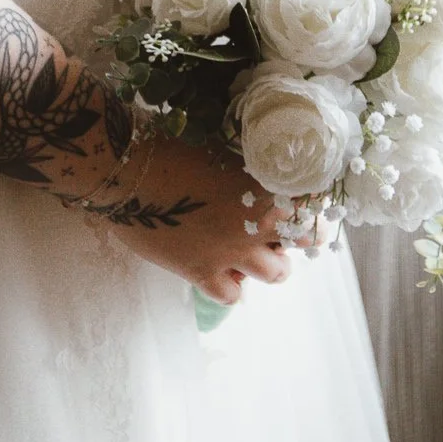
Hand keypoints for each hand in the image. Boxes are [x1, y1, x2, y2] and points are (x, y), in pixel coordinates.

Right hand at [93, 132, 292, 306]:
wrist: (130, 172)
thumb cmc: (173, 146)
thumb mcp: (220, 149)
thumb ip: (245, 168)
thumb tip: (257, 171)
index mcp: (265, 185)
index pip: (309, 201)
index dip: (311, 201)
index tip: (305, 198)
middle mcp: (257, 223)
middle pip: (302, 239)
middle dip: (296, 234)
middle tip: (279, 225)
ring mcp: (231, 252)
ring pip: (275, 273)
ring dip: (271, 262)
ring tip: (255, 250)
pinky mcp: (202, 273)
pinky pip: (231, 295)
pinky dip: (232, 286)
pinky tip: (223, 271)